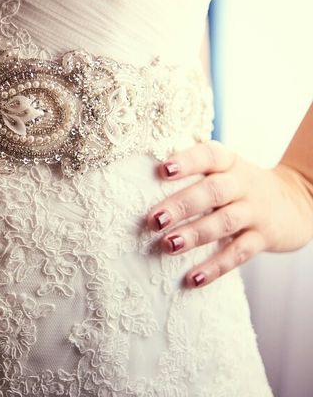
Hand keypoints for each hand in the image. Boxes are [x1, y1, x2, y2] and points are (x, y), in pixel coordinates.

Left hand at [146, 140, 312, 287]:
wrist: (296, 201)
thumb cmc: (239, 184)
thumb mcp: (225, 169)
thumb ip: (194, 171)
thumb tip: (139, 179)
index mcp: (228, 162)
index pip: (208, 156)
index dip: (186, 161)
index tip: (162, 170)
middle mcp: (242, 184)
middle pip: (212, 191)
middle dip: (181, 205)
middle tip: (154, 220)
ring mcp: (254, 212)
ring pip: (224, 222)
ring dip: (194, 235)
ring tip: (167, 245)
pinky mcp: (263, 238)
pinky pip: (238, 254)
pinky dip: (215, 267)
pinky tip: (192, 279)